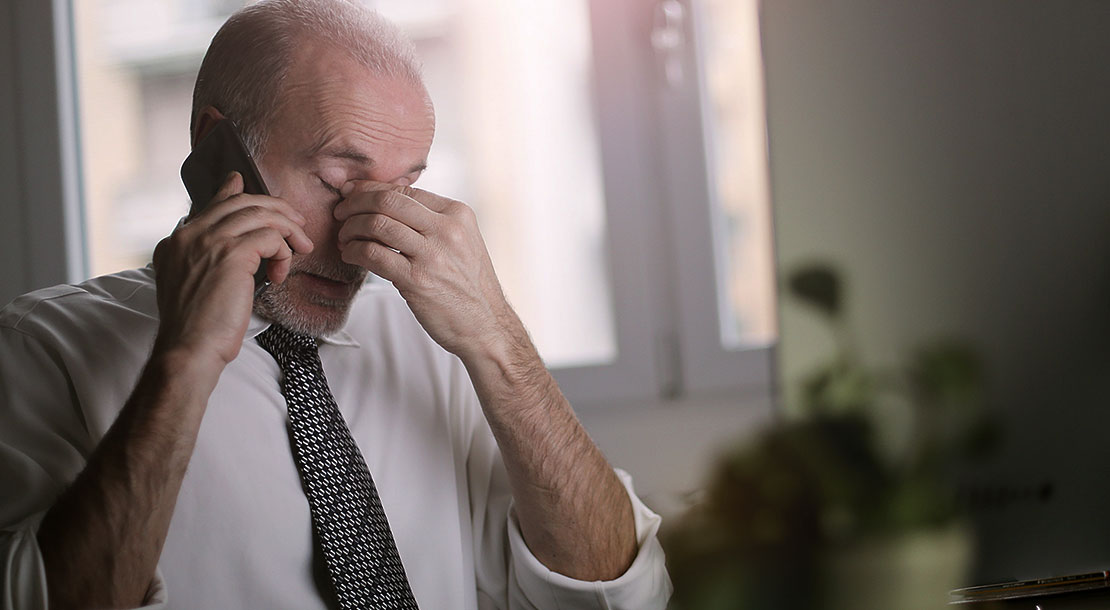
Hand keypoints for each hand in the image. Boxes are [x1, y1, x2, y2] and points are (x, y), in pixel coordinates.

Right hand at [152, 172, 312, 369]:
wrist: (189, 349)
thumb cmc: (197, 328)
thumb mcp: (193, 286)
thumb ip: (203, 261)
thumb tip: (232, 249)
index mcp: (177, 242)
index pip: (211, 205)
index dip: (231, 191)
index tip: (242, 181)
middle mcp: (189, 235)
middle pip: (240, 202)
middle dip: (274, 208)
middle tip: (296, 221)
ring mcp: (209, 241)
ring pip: (259, 215)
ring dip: (287, 229)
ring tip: (301, 246)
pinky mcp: (231, 254)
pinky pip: (270, 238)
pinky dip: (283, 253)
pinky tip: (281, 273)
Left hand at [334, 182, 515, 357]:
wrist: (486, 326)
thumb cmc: (469, 287)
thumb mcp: (462, 242)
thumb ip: (433, 222)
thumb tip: (388, 204)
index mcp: (458, 214)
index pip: (405, 190)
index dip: (370, 188)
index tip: (351, 193)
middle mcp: (447, 230)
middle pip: (387, 200)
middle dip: (355, 203)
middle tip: (341, 213)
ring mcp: (433, 255)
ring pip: (377, 224)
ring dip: (351, 229)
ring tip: (344, 238)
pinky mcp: (417, 280)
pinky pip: (373, 254)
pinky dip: (354, 251)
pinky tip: (351, 256)